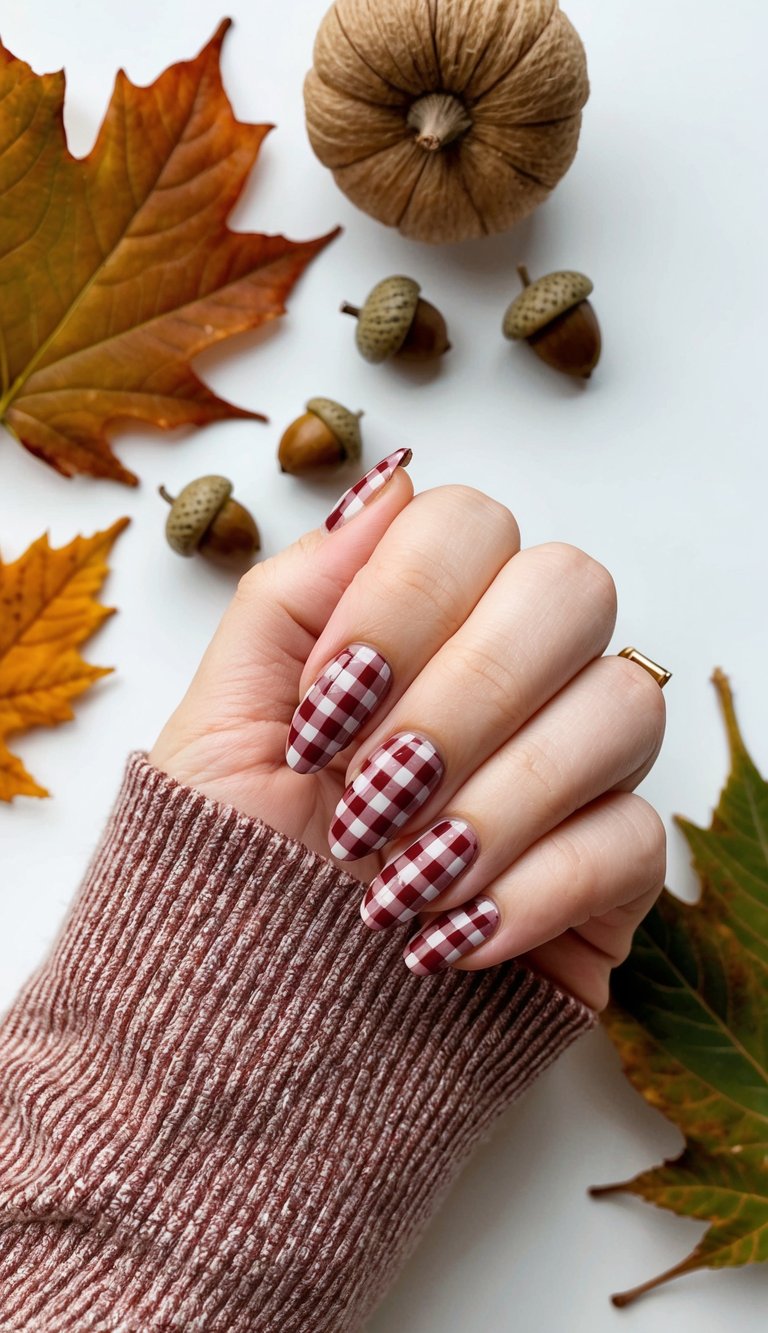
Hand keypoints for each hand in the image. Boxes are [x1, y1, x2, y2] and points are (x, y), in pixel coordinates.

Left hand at [150, 451, 665, 1009]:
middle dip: (466, 690)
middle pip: (572, 587)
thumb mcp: (219, 725)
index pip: (472, 524)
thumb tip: (387, 479)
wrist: (243, 1034)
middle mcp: (509, 679)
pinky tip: (448, 940)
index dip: (403, 601)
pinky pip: (639, 838)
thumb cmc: (225, 873)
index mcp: (415, 628)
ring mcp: (569, 772)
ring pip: (622, 705)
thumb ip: (292, 597)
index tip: (324, 707)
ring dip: (499, 797)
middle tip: (371, 789)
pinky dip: (535, 887)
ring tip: (393, 883)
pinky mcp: (608, 876)